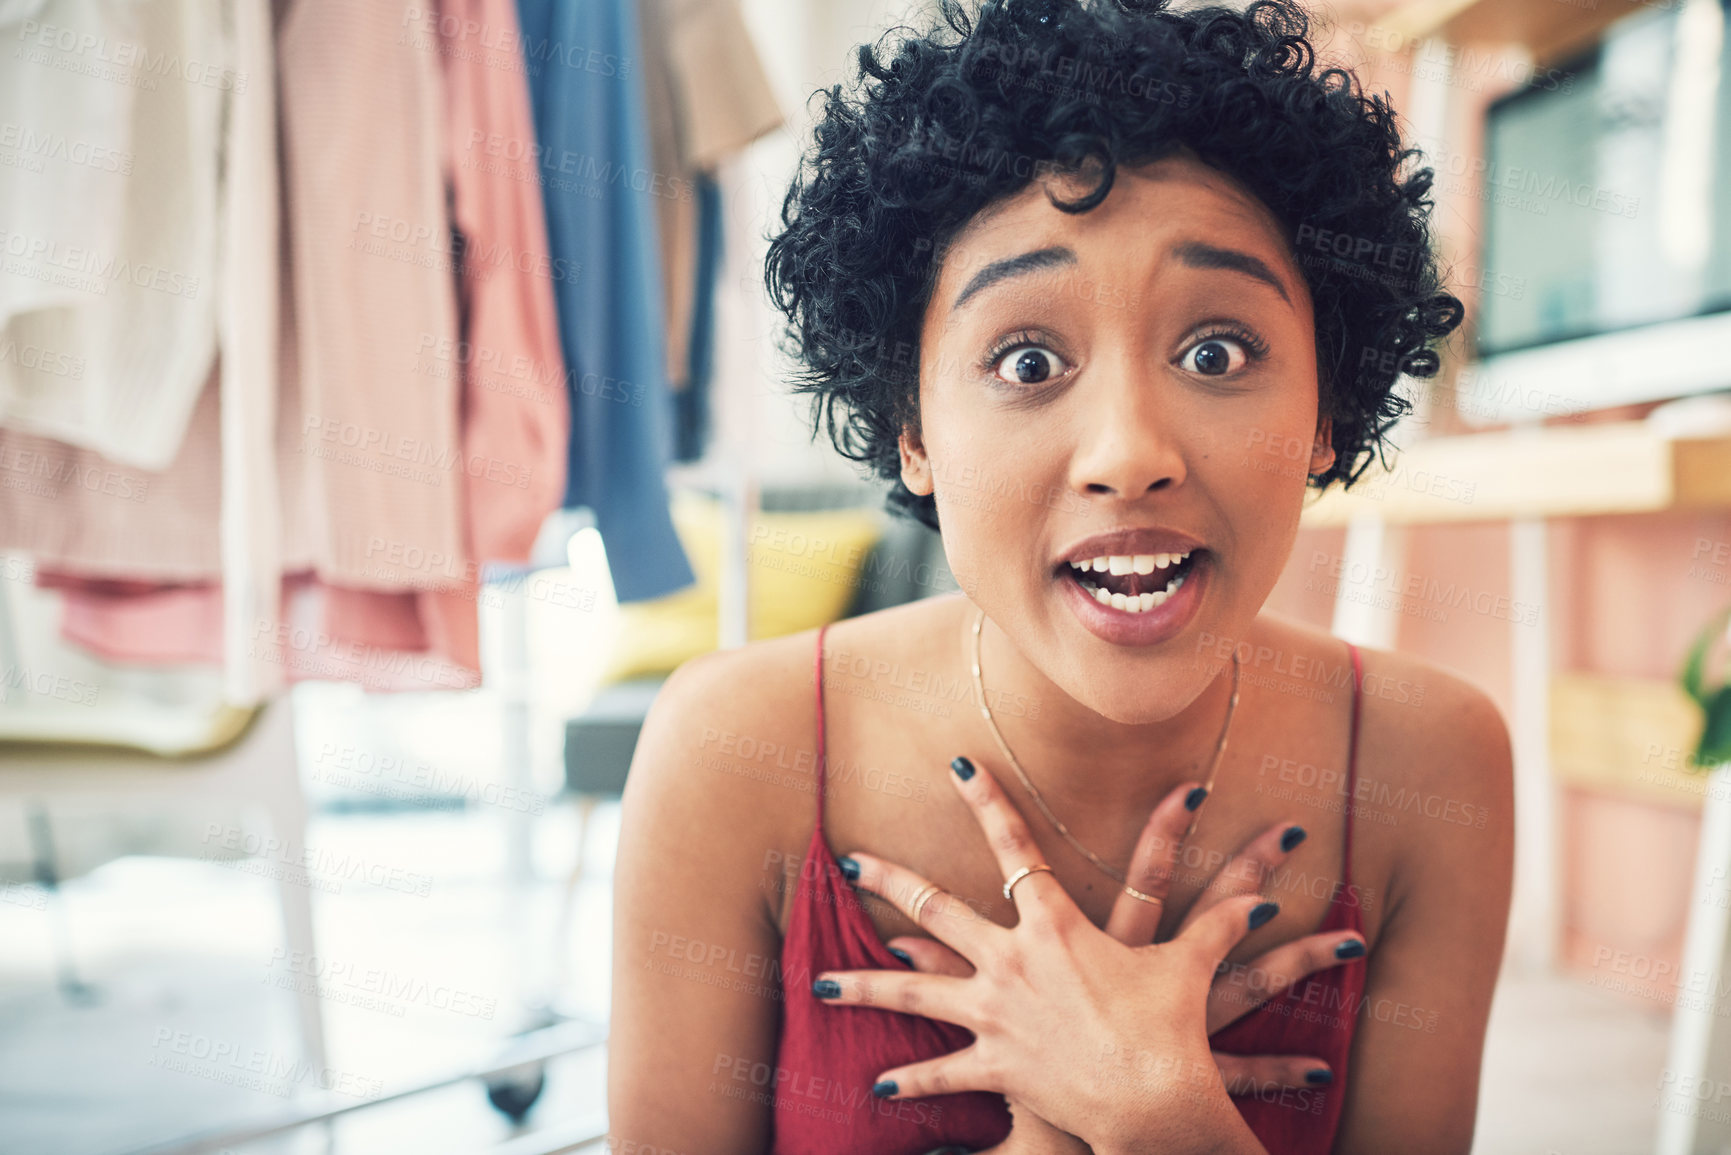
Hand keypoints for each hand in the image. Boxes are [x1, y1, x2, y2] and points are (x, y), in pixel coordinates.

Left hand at [813, 757, 1275, 1153]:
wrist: (1154, 1103)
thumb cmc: (1171, 1029)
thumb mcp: (1191, 967)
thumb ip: (1222, 922)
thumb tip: (1270, 889)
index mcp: (1053, 925)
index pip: (1014, 847)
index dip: (988, 800)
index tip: (957, 764)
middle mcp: (1009, 962)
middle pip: (935, 910)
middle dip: (889, 881)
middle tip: (850, 858)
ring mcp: (993, 1015)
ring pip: (911, 993)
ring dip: (864, 985)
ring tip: (820, 982)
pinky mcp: (994, 1065)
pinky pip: (941, 1072)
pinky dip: (909, 1080)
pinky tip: (875, 1085)